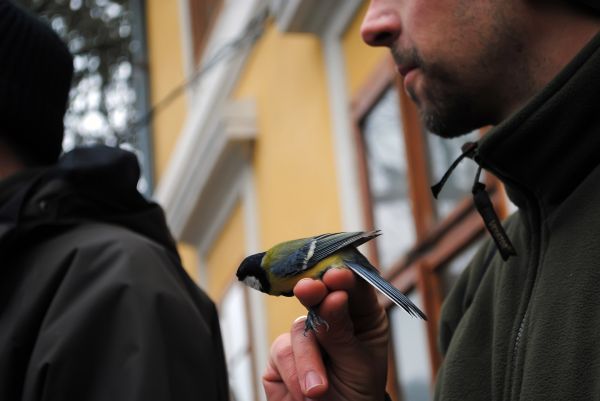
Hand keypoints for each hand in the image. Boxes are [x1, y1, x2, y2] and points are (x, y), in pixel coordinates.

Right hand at [263, 268, 389, 400]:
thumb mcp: (358, 365)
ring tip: (318, 391)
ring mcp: (306, 334)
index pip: (355, 288)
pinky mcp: (282, 353)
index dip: (344, 277)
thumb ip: (342, 332)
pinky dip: (294, 373)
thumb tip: (332, 296)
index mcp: (362, 316)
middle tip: (308, 289)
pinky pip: (281, 350)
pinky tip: (305, 392)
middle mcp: (333, 318)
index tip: (336, 275)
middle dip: (314, 292)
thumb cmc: (356, 395)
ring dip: (308, 362)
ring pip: (299, 328)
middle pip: (320, 294)